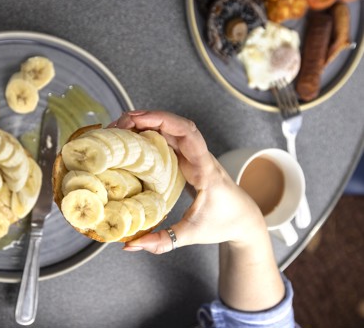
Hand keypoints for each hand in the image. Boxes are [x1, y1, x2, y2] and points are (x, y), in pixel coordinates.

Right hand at [112, 110, 265, 253]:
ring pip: (172, 128)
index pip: (188, 135)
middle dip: (148, 117)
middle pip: (177, 125)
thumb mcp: (191, 235)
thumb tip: (129, 245)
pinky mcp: (188, 158)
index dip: (163, 122)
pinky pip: (169, 138)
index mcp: (205, 170)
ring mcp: (194, 155)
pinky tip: (132, 138)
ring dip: (148, 123)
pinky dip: (151, 132)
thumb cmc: (223, 224)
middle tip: (119, 124)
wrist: (244, 218)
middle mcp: (200, 156)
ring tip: (120, 128)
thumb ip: (162, 242)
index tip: (137, 121)